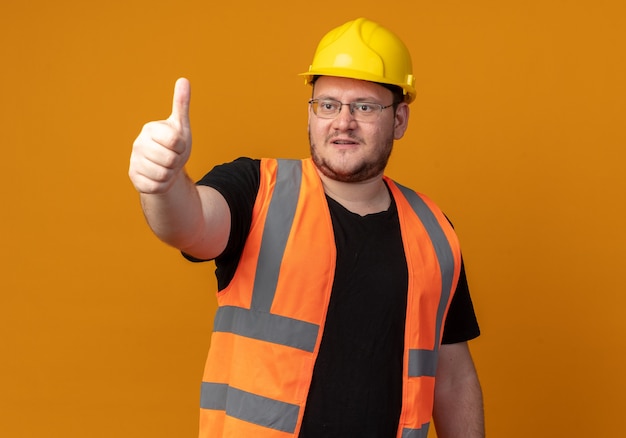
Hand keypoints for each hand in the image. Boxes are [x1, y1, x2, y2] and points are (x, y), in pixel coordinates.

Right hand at [129, 78, 191, 193]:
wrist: (166, 169)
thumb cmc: (174, 146)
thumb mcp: (181, 126)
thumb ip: (181, 104)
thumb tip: (183, 80)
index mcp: (150, 129)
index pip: (175, 141)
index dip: (182, 146)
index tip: (178, 145)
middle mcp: (138, 144)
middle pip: (170, 159)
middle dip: (177, 162)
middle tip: (173, 158)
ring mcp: (134, 162)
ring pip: (164, 174)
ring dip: (171, 174)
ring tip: (167, 168)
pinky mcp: (135, 179)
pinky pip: (157, 186)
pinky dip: (164, 185)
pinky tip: (160, 178)